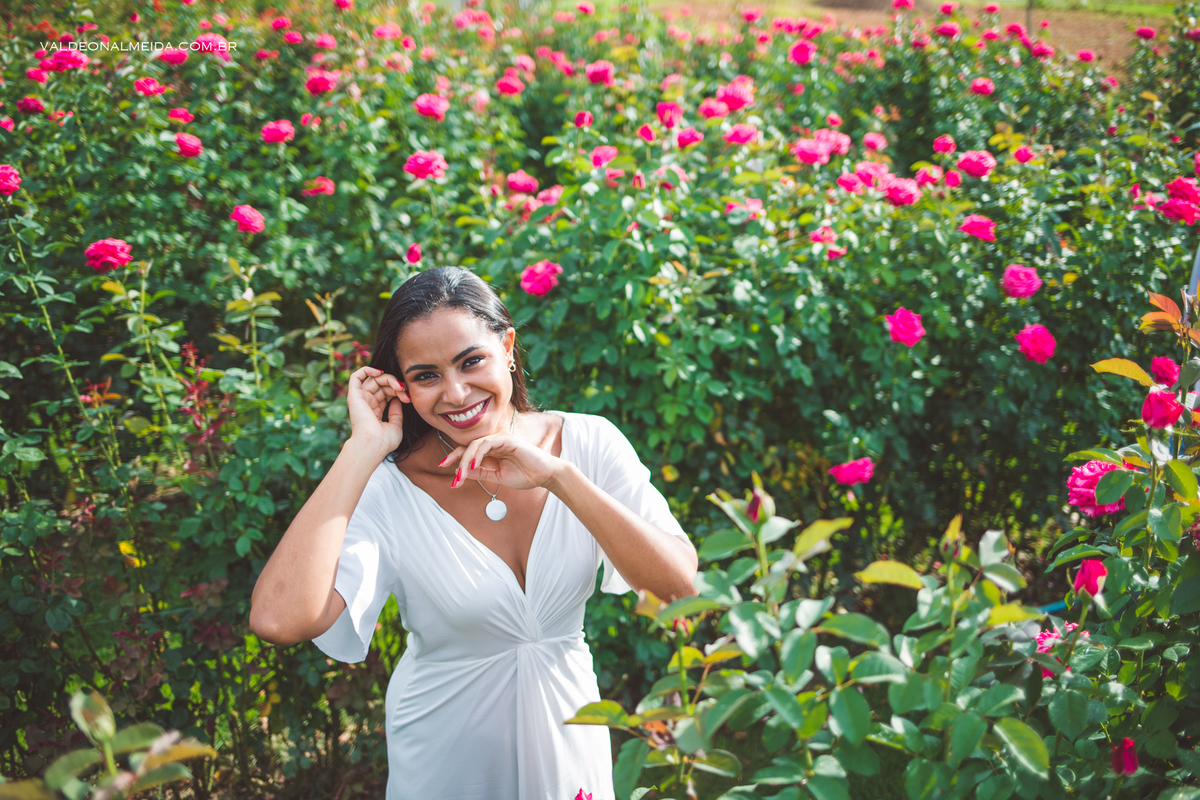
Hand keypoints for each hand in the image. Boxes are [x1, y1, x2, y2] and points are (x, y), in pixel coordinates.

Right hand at [346, 366, 404, 453]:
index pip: (387, 393)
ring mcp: (360, 399)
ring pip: (374, 379)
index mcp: (375, 411)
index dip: (398, 391)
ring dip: (389, 379)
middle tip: (405, 391)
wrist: (373, 444)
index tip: (409, 397)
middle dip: (396, 385)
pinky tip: (379, 372)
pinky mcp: (354, 395)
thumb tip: (397, 399)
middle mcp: (367, 404)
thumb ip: (396, 412)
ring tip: (399, 386)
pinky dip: (367, 370)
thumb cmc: (384, 441)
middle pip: (382, 385)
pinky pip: (356, 376)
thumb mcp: (396, 426)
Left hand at [438, 428, 560, 491]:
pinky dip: (477, 454)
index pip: (469, 451)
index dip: (455, 458)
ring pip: (475, 445)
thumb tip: (460, 472)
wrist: (545, 476)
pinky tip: (472, 465)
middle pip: (468, 446)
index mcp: (492, 450)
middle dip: (455, 458)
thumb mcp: (498, 477)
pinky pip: (486, 444)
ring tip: (460, 474)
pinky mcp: (506, 439)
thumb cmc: (525, 476)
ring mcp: (500, 439)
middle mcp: (495, 442)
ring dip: (465, 460)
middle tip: (447, 470)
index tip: (442, 468)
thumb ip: (480, 473)